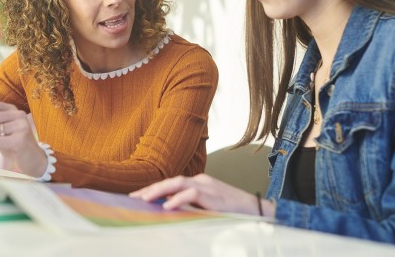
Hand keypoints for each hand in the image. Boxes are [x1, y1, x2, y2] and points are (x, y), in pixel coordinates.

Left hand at [129, 174, 273, 216]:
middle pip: (172, 180)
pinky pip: (192, 193)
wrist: (259, 211)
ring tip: (145, 200)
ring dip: (159, 190)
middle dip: (152, 189)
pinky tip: (167, 206)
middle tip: (134, 198)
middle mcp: (202, 181)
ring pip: (178, 182)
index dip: (155, 189)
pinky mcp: (214, 196)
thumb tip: (170, 212)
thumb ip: (192, 207)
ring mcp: (209, 186)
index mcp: (200, 183)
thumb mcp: (209, 209)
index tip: (138, 197)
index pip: (173, 184)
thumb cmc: (234, 213)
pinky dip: (178, 199)